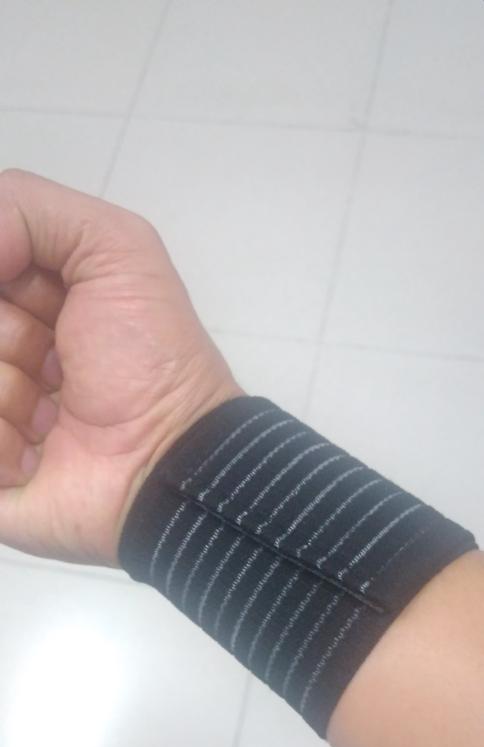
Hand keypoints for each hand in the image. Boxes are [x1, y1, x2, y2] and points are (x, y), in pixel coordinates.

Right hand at [0, 169, 243, 568]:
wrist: (167, 462)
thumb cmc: (147, 354)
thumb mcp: (117, 247)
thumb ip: (29, 209)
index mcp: (26, 300)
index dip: (4, 278)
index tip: (37, 294)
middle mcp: (5, 353)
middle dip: (10, 336)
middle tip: (58, 361)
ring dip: (8, 395)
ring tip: (53, 417)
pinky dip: (2, 445)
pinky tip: (36, 458)